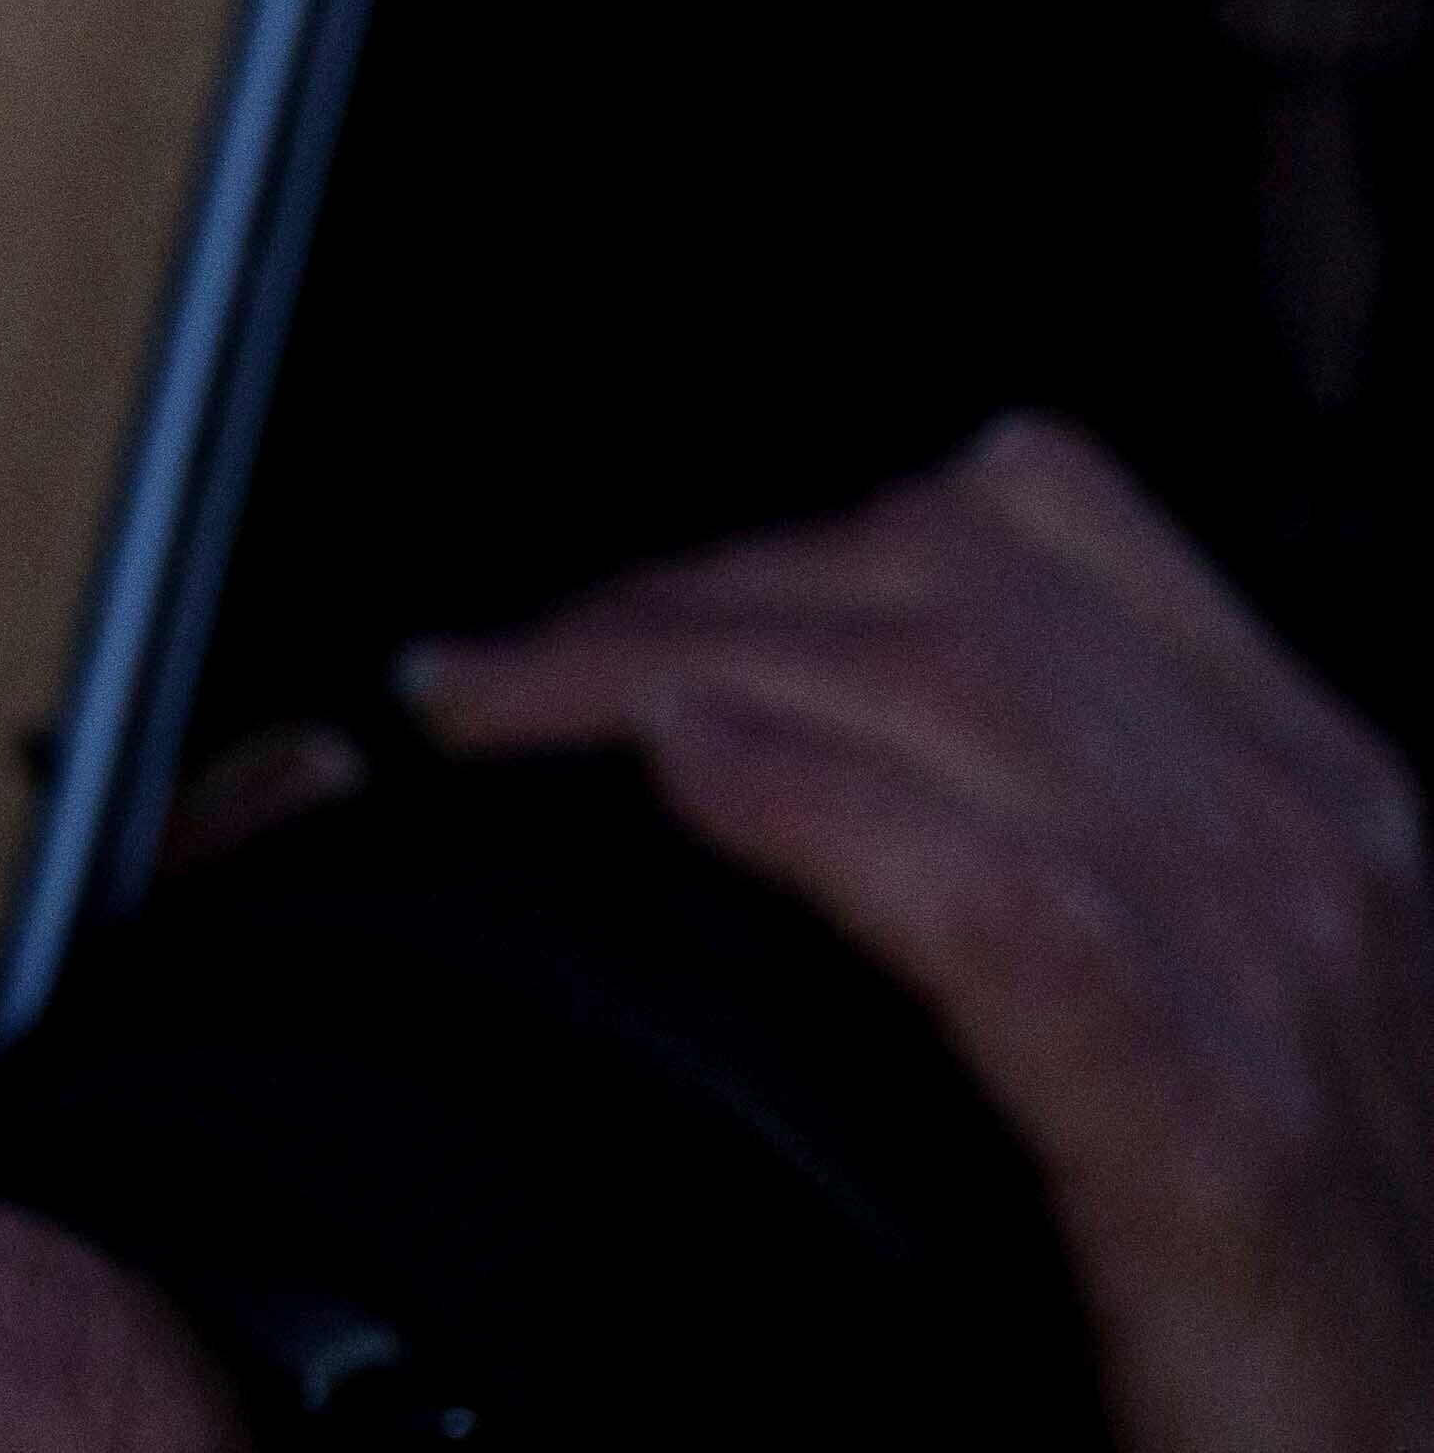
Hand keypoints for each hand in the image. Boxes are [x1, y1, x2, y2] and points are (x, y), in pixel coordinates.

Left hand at [408, 415, 1433, 1452]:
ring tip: (508, 711)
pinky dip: (822, 813)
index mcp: (1305, 800)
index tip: (618, 607)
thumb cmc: (1302, 1273)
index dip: (789, 535)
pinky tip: (689, 784)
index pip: (1033, 528)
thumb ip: (1053, 850)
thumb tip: (778, 741)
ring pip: (942, 703)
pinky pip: (998, 907)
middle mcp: (1300, 851)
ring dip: (674, 675)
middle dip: (683, 602)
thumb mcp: (1210, 996)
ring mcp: (1267, 984)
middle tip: (495, 677)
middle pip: (946, 598)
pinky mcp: (1209, 1141)